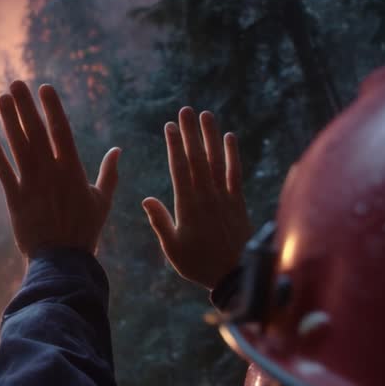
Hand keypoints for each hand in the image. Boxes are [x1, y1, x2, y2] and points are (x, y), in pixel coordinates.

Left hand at [0, 82, 119, 256]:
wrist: (62, 262)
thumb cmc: (85, 232)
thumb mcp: (102, 201)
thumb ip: (109, 174)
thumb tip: (118, 150)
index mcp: (73, 171)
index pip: (61, 131)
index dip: (52, 108)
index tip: (44, 87)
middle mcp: (50, 173)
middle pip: (36, 133)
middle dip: (26, 106)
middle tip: (16, 83)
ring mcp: (31, 185)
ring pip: (18, 147)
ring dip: (9, 122)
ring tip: (2, 99)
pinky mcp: (15, 199)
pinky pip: (4, 173)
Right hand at [142, 107, 252, 290]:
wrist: (236, 276)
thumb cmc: (199, 264)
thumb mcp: (173, 248)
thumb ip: (160, 222)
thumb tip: (146, 199)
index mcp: (188, 206)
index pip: (180, 169)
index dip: (174, 146)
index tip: (169, 126)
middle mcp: (207, 196)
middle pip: (198, 158)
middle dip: (190, 133)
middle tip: (186, 110)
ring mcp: (224, 197)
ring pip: (216, 160)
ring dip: (210, 136)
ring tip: (206, 115)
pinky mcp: (238, 201)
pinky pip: (235, 173)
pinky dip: (232, 154)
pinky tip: (229, 137)